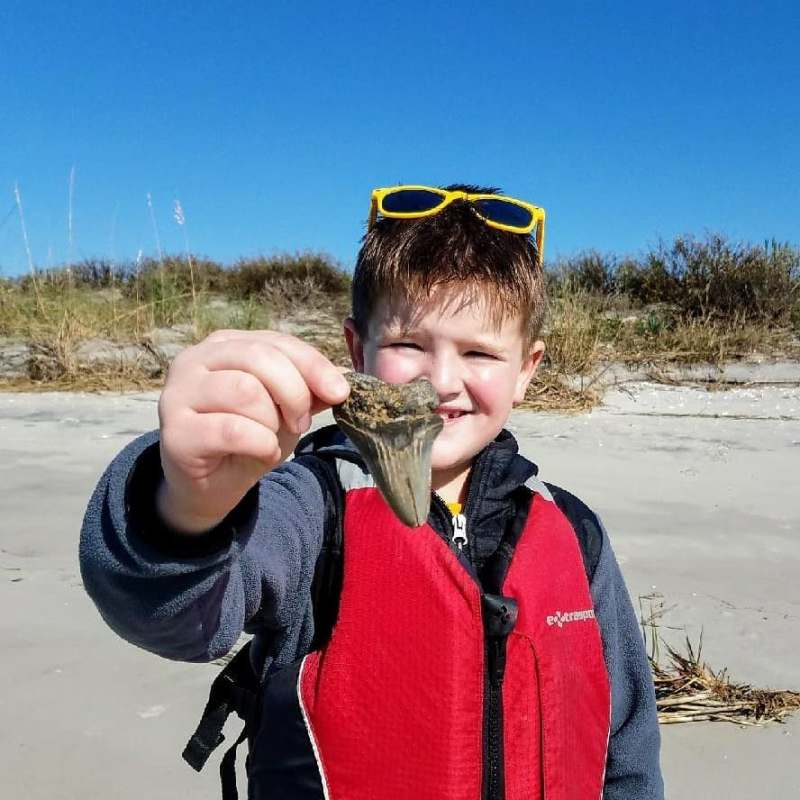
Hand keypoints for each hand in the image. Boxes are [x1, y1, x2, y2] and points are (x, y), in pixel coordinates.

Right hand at [155, 329, 349, 533]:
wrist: (210, 486)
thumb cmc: (247, 438)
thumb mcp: (285, 408)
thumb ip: (308, 389)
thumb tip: (342, 378)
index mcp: (224, 345)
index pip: (276, 341)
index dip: (314, 365)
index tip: (340, 393)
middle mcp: (195, 360)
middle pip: (259, 358)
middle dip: (294, 392)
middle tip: (301, 422)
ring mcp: (179, 394)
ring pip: (245, 391)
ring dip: (273, 421)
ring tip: (271, 437)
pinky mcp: (175, 432)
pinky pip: (233, 429)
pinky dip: (260, 443)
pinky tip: (261, 452)